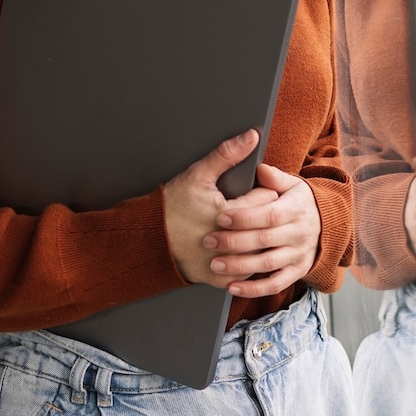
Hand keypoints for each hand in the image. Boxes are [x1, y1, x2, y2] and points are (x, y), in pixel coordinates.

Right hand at [164, 131, 276, 287]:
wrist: (148, 239)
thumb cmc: (171, 207)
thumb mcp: (197, 175)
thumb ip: (226, 154)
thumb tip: (250, 137)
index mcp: (227, 216)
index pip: (267, 200)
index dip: (263, 192)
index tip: (256, 191)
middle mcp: (228, 244)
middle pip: (267, 227)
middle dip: (264, 217)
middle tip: (252, 208)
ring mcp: (224, 264)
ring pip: (261, 252)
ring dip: (259, 241)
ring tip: (248, 228)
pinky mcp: (219, 278)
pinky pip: (246, 272)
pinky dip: (247, 261)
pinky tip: (240, 249)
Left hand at [203, 163, 320, 298]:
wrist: (325, 224)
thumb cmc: (298, 202)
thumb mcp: (292, 185)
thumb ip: (275, 178)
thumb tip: (261, 169)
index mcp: (296, 209)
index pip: (269, 215)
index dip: (245, 217)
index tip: (221, 217)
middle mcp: (299, 233)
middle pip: (265, 240)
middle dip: (234, 242)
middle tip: (209, 241)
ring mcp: (298, 255)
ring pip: (267, 264)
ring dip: (239, 266)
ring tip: (215, 264)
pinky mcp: (296, 272)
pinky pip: (275, 284)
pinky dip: (253, 289)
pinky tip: (232, 287)